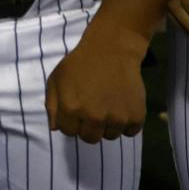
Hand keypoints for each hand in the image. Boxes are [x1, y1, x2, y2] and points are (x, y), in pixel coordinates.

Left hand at [46, 22, 147, 142]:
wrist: (110, 51)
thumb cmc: (79, 64)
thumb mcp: (55, 80)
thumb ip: (52, 106)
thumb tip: (55, 129)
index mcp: (71, 109)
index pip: (68, 132)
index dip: (71, 121)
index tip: (76, 110)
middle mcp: (94, 117)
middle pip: (90, 139)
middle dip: (88, 127)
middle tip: (93, 110)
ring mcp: (117, 118)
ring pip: (110, 136)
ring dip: (108, 125)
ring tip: (107, 104)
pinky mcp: (136, 116)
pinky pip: (130, 132)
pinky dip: (126, 123)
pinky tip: (121, 106)